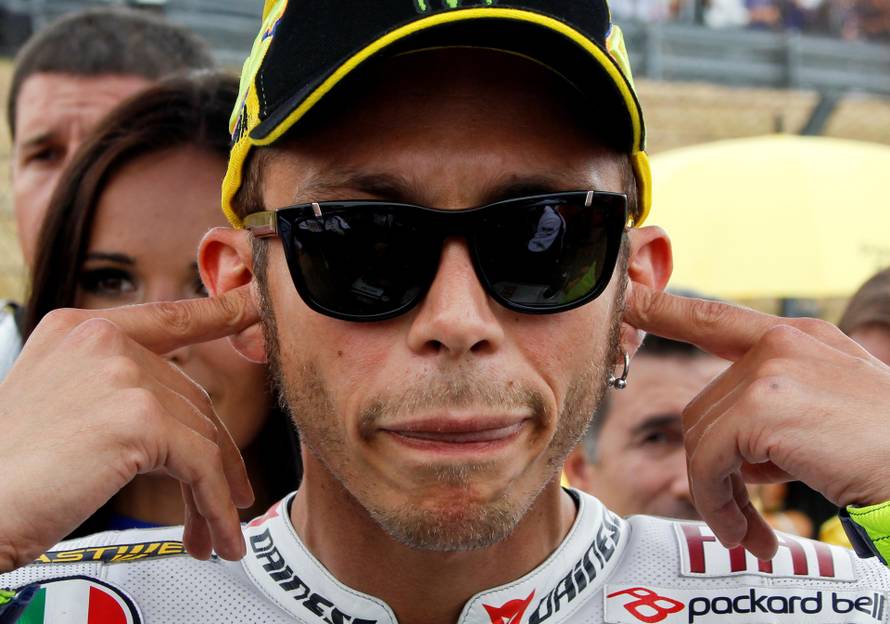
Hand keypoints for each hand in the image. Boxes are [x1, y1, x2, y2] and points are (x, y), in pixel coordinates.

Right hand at [0, 286, 258, 572]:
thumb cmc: (8, 471)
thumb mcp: (57, 402)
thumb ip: (113, 387)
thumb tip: (178, 413)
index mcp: (80, 329)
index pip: (169, 317)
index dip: (221, 313)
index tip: (255, 303)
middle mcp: (103, 339)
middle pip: (191, 397)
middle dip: (213, 453)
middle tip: (229, 496)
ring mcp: (122, 375)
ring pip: (201, 435)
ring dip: (213, 490)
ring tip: (213, 531)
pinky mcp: (139, 420)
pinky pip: (201, 466)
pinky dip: (216, 507)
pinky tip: (217, 536)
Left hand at [625, 285, 889, 559]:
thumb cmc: (882, 450)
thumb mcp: (830, 410)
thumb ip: (776, 408)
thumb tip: (732, 446)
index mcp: (796, 339)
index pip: (714, 317)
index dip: (664, 308)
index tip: (628, 296)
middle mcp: (780, 344)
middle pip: (701, 408)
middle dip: (715, 465)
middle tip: (740, 509)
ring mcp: (770, 370)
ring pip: (699, 438)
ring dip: (718, 493)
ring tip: (749, 527)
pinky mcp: (762, 407)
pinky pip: (707, 463)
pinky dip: (719, 504)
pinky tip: (748, 531)